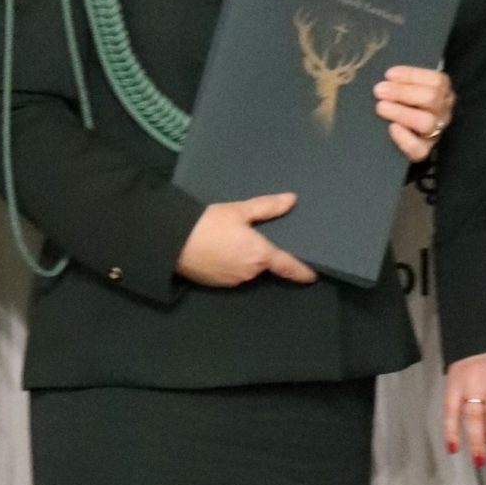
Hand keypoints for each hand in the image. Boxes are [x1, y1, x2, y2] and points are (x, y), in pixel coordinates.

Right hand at [175, 196, 317, 287]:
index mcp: (260, 255)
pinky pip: (233, 274)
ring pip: (248, 269)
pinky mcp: (218, 284)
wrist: (173, 241)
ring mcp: (234, 281)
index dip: (302, 271)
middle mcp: (250, 272)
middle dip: (262, 254)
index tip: (312, 275)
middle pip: (264, 265)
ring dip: (245, 259)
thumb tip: (292, 200)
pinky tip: (220, 251)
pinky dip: (231, 264)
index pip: (288, 266)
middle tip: (251, 236)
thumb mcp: (239, 210)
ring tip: (230, 241)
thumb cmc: (209, 223)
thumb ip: (267, 207)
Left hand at [374, 64, 453, 164]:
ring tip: (381, 107)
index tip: (389, 75)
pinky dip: (404, 137)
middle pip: (432, 99)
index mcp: (443, 93)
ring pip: (427, 122)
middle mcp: (443, 112)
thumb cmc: (405, 107)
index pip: (436, 80)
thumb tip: (387, 78)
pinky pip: (418, 148)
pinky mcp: (424, 151)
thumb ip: (402, 83)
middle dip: (402, 92)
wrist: (405, 138)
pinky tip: (392, 128)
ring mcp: (436, 133)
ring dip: (402, 112)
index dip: (412, 75)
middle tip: (380, 90)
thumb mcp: (408, 91)